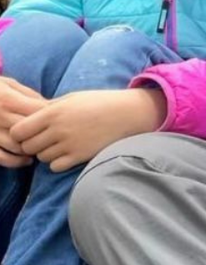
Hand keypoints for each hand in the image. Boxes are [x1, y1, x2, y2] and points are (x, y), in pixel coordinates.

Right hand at [0, 77, 46, 166]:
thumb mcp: (8, 84)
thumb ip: (28, 95)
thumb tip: (49, 106)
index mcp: (7, 99)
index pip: (37, 112)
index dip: (52, 118)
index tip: (60, 120)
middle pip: (29, 131)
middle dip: (44, 135)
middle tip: (54, 138)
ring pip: (17, 146)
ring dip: (31, 150)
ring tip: (42, 149)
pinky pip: (1, 157)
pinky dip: (15, 161)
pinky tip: (26, 160)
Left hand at [10, 88, 166, 171]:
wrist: (128, 113)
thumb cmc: (100, 102)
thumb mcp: (72, 98)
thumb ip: (50, 108)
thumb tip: (31, 117)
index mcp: (53, 112)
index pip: (18, 131)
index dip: (21, 133)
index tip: (30, 132)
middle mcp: (58, 129)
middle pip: (28, 146)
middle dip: (33, 144)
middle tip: (46, 139)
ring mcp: (69, 144)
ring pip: (41, 157)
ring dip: (47, 153)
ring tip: (61, 145)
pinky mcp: (80, 156)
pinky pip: (55, 167)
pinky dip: (58, 162)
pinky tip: (68, 153)